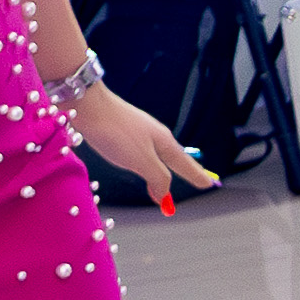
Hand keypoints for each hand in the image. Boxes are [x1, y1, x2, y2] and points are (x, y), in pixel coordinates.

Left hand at [66, 84, 219, 212]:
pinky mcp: (124, 130)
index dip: (197, 176)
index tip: (209, 184)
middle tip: (198, 179)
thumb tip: (165, 194)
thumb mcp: (142, 161)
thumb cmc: (117, 133)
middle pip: (176, 157)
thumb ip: (158, 178)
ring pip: (159, 153)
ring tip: (167, 179)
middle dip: (186, 171)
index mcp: (165, 142)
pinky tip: (140, 162)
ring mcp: (140, 131)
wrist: (89, 105)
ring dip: (165, 168)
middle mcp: (156, 135)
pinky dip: (149, 162)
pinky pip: (144, 150)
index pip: (187, 165)